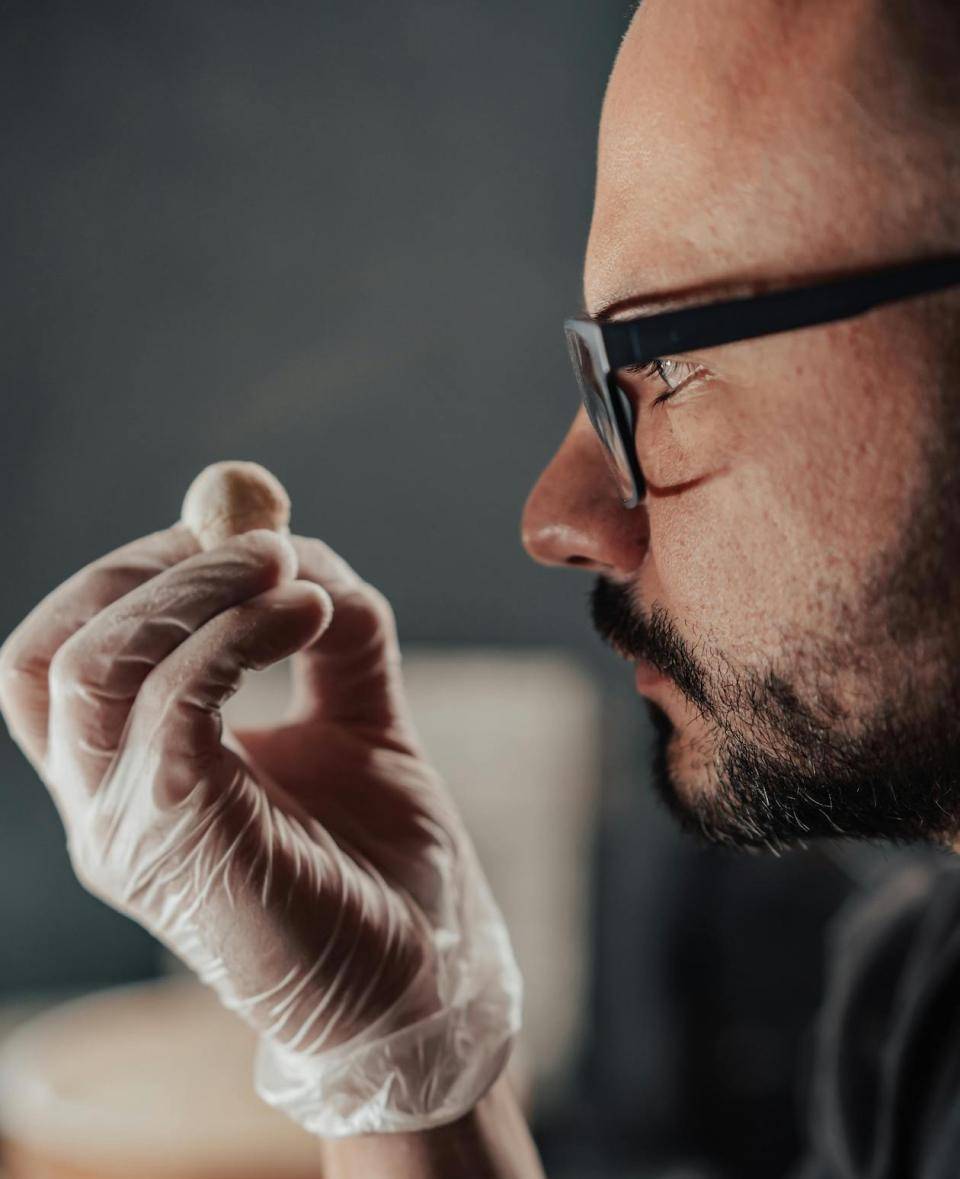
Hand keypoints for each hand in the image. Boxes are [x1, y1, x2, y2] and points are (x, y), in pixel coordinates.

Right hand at [0, 526, 519, 1135]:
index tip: (232, 532)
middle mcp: (101, 807)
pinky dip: (236, 635)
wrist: (424, 971)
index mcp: (127, 778)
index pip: (59, 655)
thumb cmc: (382, 858)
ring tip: (290, 567)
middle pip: (52, 652)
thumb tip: (308, 547)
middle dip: (152, 568)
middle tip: (260, 537)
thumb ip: (333, 637)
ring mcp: (126, 831)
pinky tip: (309, 615)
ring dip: (197, 589)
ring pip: (97, 668)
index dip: (131, 575)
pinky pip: (172, 707)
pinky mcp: (180, 843)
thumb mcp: (357, 722)